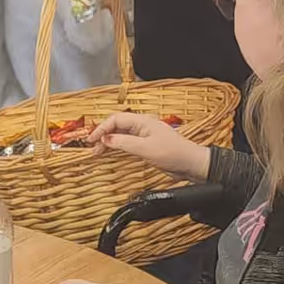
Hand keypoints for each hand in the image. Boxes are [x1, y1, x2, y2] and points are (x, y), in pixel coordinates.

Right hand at [88, 112, 210, 178]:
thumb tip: (106, 139)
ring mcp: (144, 136)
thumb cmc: (174, 153)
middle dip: (103, 135)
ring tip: (98, 152)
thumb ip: (124, 143)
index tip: (92, 139)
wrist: (191, 164)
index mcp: (142, 121)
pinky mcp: (147, 146)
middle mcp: (142, 126)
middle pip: (116, 126)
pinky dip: (117, 147)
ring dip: (108, 142)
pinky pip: (127, 143)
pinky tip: (111, 152)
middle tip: (93, 148)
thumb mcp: (145, 148)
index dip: (101, 129)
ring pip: (120, 135)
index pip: (115, 119)